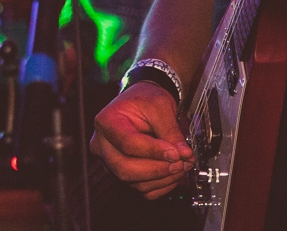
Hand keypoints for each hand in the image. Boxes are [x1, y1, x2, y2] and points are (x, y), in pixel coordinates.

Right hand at [90, 82, 193, 199]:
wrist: (141, 100)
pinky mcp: (121, 172)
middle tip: (180, 162)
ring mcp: (109, 161)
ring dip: (161, 178)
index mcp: (107, 121)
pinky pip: (139, 188)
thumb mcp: (160, 105)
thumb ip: (171, 130)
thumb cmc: (145, 99)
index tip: (175, 152)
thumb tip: (183, 153)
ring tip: (181, 166)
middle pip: (125, 168)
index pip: (128, 144)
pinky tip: (172, 174)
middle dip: (156, 169)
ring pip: (133, 182)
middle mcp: (102, 144)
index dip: (153, 151)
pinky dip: (159, 185)